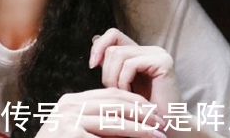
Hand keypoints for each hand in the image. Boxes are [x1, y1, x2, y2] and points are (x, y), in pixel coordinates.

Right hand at [36, 87, 165, 137]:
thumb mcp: (79, 132)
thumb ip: (99, 124)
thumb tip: (131, 124)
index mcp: (71, 102)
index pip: (109, 95)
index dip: (133, 101)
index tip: (152, 111)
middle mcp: (69, 106)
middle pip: (114, 103)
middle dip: (141, 111)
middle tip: (162, 120)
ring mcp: (68, 119)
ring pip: (113, 119)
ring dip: (140, 127)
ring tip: (159, 133)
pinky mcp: (71, 133)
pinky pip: (107, 134)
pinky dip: (129, 136)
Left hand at [89, 28, 181, 116]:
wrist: (163, 130)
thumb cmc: (141, 112)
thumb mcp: (120, 84)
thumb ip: (111, 63)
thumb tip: (94, 39)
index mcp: (140, 52)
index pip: (113, 34)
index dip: (99, 46)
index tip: (92, 66)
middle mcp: (150, 49)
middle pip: (113, 47)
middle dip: (106, 72)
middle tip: (113, 91)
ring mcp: (158, 54)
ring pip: (119, 54)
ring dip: (113, 79)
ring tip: (121, 95)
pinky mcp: (163, 62)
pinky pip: (131, 64)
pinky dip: (123, 81)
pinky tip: (129, 96)